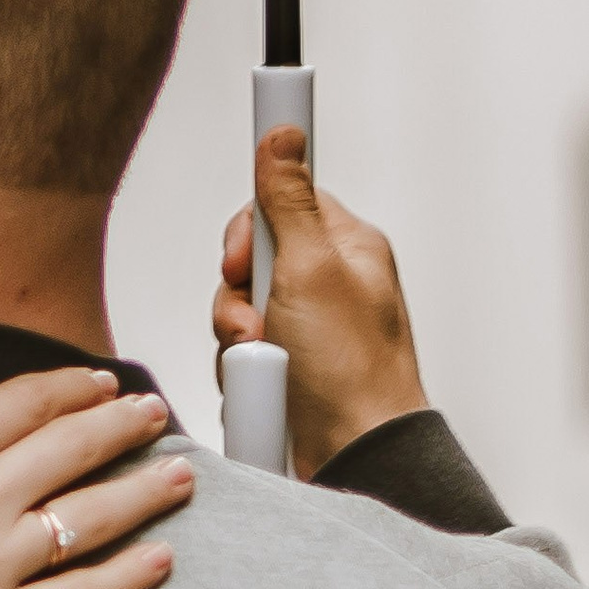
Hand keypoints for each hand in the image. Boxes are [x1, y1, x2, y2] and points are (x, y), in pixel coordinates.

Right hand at [0, 362, 188, 588]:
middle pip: (73, 450)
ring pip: (91, 518)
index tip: (99, 385)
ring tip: (179, 477)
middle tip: (151, 416)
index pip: (28, 405)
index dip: (72, 390)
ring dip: (145, 492)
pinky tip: (160, 561)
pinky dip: (125, 578)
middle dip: (122, 427)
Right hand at [213, 130, 425, 479]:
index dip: (249, 232)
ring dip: (236, 338)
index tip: (244, 257)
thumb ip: (287, 199)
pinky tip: (265, 386)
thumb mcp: (312, 268)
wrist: (355, 455)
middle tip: (258, 320)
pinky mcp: (285, 366)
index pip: (276, 204)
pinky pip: (237, 353)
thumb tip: (283, 132)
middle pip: (245, 262)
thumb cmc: (350, 370)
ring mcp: (304, 327)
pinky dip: (241, 370)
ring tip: (267, 363)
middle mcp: (325, 283)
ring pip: (233, 310)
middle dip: (236, 296)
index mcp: (344, 248)